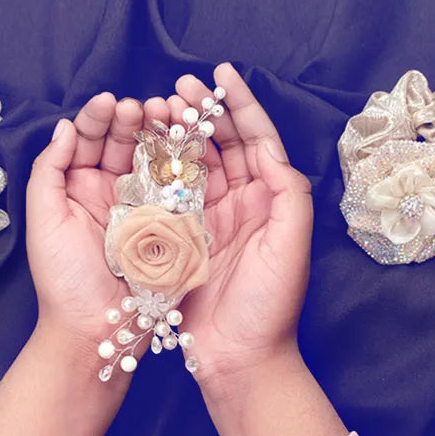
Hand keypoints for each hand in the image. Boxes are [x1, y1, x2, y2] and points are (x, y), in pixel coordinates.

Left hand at [26, 93, 167, 376]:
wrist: (97, 329)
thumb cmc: (64, 279)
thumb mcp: (44, 221)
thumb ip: (49, 171)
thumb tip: (64, 127)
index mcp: (74, 188)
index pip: (85, 141)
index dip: (96, 118)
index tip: (110, 102)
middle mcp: (107, 192)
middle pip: (119, 143)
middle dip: (130, 120)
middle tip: (143, 106)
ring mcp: (139, 206)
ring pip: (149, 158)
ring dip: (157, 134)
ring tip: (166, 115)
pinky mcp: (166, 222)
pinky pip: (172, 186)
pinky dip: (179, 162)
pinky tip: (185, 142)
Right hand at [170, 63, 313, 386]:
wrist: (240, 360)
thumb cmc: (271, 307)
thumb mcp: (290, 247)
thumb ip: (287, 194)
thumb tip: (266, 148)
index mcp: (271, 201)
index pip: (258, 141)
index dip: (241, 105)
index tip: (221, 75)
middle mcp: (244, 205)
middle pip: (223, 146)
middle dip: (204, 113)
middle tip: (177, 87)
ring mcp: (212, 222)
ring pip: (195, 166)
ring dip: (178, 135)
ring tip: (156, 109)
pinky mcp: (185, 241)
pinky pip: (173, 196)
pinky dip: (160, 170)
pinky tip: (145, 150)